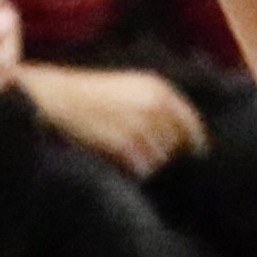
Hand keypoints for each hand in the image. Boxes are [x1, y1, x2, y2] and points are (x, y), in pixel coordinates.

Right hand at [21, 58, 206, 173]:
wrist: (58, 97)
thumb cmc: (93, 94)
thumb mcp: (131, 87)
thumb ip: (158, 105)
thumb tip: (184, 137)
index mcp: (159, 90)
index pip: (190, 123)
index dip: (196, 141)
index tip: (198, 154)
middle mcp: (154, 107)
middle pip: (176, 145)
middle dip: (166, 153)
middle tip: (144, 152)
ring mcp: (140, 126)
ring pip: (160, 159)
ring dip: (148, 162)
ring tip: (126, 152)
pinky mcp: (124, 145)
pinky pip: (142, 168)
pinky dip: (135, 169)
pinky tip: (119, 159)